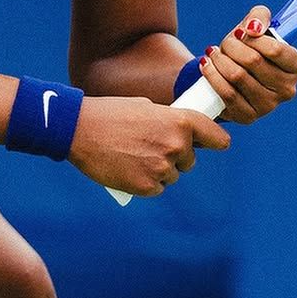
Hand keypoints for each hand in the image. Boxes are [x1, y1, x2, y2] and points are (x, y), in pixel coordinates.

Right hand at [68, 95, 229, 196]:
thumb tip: (181, 135)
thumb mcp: (148, 108)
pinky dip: (146, 183)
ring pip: (172, 176)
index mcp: (181, 121)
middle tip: (150, 148)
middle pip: (190, 161)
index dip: (216, 141)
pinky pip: (156, 189)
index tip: (217, 144)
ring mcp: (162, 168)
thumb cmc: (111, 114)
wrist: (80, 130)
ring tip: (134, 157)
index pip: (216, 138)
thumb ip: (169, 122)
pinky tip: (129, 169)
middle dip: (176, 157)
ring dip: (159, 171)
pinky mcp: (147, 187)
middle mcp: (177, 145)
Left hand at [197, 5, 296, 124]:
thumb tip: (253, 27)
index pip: (276, 49)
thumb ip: (259, 17)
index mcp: (296, 67)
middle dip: (232, 46)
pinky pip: (226, 93)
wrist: (228, 76)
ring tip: (213, 53)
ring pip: (237, 76)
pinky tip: (207, 64)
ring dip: (219, 59)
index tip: (241, 32)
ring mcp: (268, 106)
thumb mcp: (255, 27)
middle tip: (225, 44)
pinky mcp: (248, 117)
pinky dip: (212, 75)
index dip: (253, 38)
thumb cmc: (246, 50)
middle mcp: (287, 90)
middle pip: (253, 61)